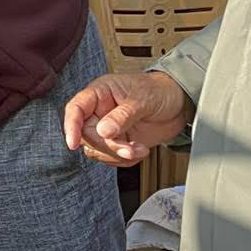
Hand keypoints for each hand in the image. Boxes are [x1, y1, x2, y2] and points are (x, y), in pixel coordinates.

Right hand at [62, 72, 191, 166]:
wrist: (180, 103)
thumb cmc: (159, 90)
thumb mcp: (142, 100)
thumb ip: (121, 116)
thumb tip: (102, 131)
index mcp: (100, 93)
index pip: (76, 108)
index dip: (71, 125)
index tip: (73, 143)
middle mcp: (100, 111)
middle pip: (86, 135)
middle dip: (108, 146)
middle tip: (128, 148)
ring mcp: (109, 128)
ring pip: (97, 150)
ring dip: (118, 155)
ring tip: (138, 149)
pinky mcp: (119, 142)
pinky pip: (111, 158)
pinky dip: (125, 160)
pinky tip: (139, 150)